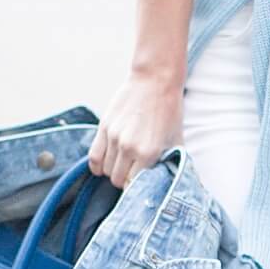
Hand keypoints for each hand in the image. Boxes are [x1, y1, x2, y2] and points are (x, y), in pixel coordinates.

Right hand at [87, 73, 183, 190]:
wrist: (156, 81)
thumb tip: (168, 180)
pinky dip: (97, 165)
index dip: (137, 187)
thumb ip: (170, 162)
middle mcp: (129, 147)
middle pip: (117, 180)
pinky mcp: (103, 127)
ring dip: (112, 171)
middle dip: (124, 180)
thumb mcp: (176, 139)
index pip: (134, 185)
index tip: (140, 184)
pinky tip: (104, 164)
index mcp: (148, 153)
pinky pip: (93, 157)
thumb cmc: (168, 110)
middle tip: (131, 174)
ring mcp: (114, 137)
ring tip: (121, 165)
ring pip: (104, 170)